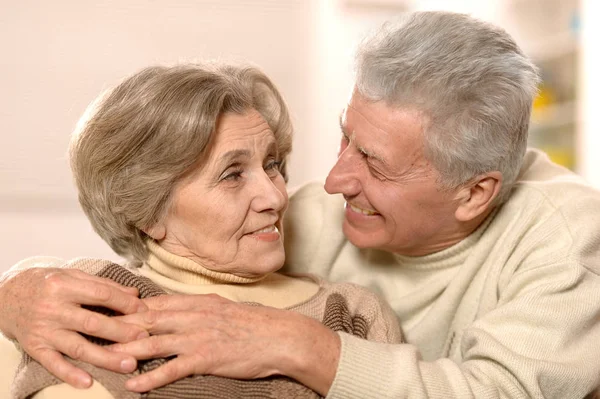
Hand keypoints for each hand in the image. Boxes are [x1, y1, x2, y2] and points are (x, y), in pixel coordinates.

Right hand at [0, 267, 149, 387]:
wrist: (7, 296)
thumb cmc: (46, 284)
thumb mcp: (72, 276)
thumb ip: (103, 285)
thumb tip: (134, 293)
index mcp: (64, 285)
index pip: (101, 294)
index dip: (125, 303)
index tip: (144, 311)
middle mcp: (53, 308)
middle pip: (92, 322)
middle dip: (121, 332)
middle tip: (143, 339)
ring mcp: (44, 330)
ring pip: (78, 346)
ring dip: (105, 357)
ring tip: (129, 364)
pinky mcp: (35, 347)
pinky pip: (53, 363)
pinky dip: (70, 374)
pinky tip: (88, 382)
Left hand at [108, 294, 340, 394]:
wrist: (279, 336)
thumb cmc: (254, 323)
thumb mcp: (223, 307)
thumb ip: (197, 308)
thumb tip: (176, 310)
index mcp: (197, 302)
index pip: (155, 303)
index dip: (129, 309)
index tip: (107, 312)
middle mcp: (193, 316)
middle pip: (148, 321)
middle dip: (119, 328)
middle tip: (93, 333)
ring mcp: (198, 336)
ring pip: (153, 343)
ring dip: (126, 352)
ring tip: (103, 359)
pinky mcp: (206, 357)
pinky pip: (172, 369)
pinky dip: (151, 378)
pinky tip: (135, 386)